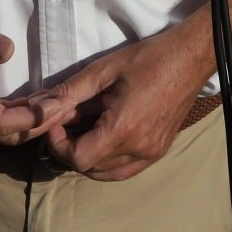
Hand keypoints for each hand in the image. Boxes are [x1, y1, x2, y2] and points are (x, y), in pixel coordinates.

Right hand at [0, 5, 72, 146]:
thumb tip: (8, 51)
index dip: (31, 119)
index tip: (57, 107)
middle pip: (5, 135)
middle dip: (39, 125)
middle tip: (70, 109)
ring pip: (3, 132)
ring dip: (33, 123)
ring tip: (63, 107)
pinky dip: (22, 117)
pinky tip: (41, 104)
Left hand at [34, 22, 215, 180]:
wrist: (189, 59)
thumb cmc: (148, 59)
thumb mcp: (104, 69)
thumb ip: (71, 91)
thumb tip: (41, 107)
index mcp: (123, 128)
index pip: (79, 159)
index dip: (59, 145)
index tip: (57, 123)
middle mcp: (138, 148)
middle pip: (89, 168)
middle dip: (70, 149)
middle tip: (68, 122)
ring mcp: (151, 153)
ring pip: (106, 173)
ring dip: (88, 157)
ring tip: (85, 128)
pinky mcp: (158, 152)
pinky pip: (124, 170)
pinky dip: (107, 162)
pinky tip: (103, 139)